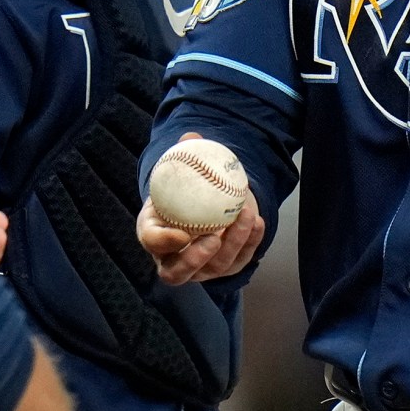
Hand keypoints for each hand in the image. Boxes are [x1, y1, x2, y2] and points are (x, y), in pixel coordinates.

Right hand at [137, 135, 265, 284]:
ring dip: (234, 243)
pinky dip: (251, 242)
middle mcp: (172, 258)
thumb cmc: (183, 188)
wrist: (202, 203)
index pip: (152, 242)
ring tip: (245, 215)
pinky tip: (257, 221)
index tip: (181, 232)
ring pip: (215, 268)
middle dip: (196, 259)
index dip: (163, 242)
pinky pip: (239, 261)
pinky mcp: (225, 268)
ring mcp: (200, 268)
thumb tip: (191, 137)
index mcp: (153, 233)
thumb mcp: (179, 172)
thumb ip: (184, 156)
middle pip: (178, 272)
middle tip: (214, 237)